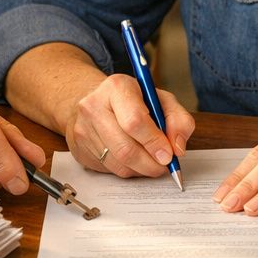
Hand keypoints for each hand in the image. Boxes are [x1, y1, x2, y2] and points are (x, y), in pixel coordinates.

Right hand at [65, 73, 193, 179]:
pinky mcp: (79, 149)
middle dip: (150, 164)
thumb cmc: (134, 100)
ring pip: (118, 164)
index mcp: (117, 87)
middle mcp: (94, 106)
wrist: (97, 101)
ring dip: (141, 170)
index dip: (154, 142)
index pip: (135, 121)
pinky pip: (108, 170)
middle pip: (125, 148)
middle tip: (164, 166)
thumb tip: (178, 147)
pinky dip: (127, 170)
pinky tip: (133, 159)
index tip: (169, 155)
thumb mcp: (161, 100)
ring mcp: (82, 129)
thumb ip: (179, 119)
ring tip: (151, 162)